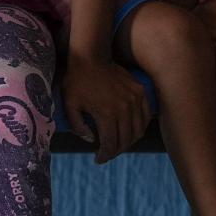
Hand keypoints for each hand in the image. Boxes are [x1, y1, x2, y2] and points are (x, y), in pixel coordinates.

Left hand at [65, 49, 151, 163]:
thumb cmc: (77, 80)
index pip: (110, 144)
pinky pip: (145, 116)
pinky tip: (131, 130)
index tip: (98, 159)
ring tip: (118, 144)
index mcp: (106, 114)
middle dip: (115, 151)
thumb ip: (78, 126)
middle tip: (107, 153)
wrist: (91, 56)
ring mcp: (135, 100)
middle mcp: (124, 109)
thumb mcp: (69, 104)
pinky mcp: (140, 92)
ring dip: (129, 141)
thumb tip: (91, 140)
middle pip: (125, 140)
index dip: (104, 156)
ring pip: (138, 130)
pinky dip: (140, 126)